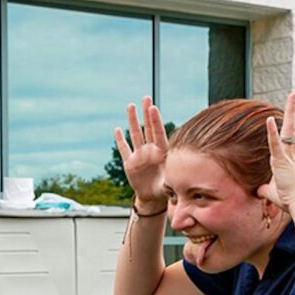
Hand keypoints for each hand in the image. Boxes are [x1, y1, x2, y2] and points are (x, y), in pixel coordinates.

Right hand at [114, 97, 169, 211]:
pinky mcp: (130, 163)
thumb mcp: (171, 182)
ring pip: (136, 134)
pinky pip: (124, 149)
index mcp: (162, 152)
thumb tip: (176, 179)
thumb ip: (171, 178)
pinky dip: (120, 140)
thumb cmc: (166, 189)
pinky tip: (118, 130)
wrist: (155, 197)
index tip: (153, 107)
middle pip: (148, 128)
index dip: (155, 120)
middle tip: (146, 98)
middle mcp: (151, 150)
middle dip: (146, 113)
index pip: (158, 133)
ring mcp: (140, 155)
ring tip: (131, 106)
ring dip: (133, 120)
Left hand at [257, 90, 294, 212]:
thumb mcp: (273, 193)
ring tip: (293, 93)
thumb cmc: (290, 201)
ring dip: (290, 110)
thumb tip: (260, 191)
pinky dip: (271, 132)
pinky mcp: (281, 161)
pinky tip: (268, 119)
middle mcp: (290, 154)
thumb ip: (266, 189)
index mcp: (289, 159)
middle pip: (294, 127)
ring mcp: (286, 156)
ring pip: (288, 129)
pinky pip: (275, 144)